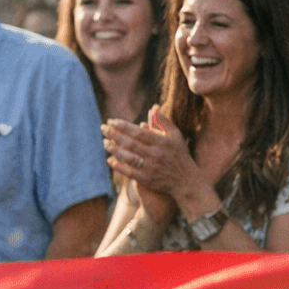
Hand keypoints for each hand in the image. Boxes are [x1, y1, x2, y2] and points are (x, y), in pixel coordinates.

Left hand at [102, 107, 189, 222]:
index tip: (111, 121)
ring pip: (129, 157)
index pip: (139, 132)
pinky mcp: (147, 179)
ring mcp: (151, 168)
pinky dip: (119, 166)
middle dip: (114, 135)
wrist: (186, 181)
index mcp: (162, 142)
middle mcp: (156, 154)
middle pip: (131, 144)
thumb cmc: (179, 155)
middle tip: (103, 128)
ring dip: (115, 149)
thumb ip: (163, 122)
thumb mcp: (175, 136)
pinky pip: (130, 172)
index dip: (124, 127)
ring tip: (104, 142)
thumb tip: (153, 106)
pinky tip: (110, 160)